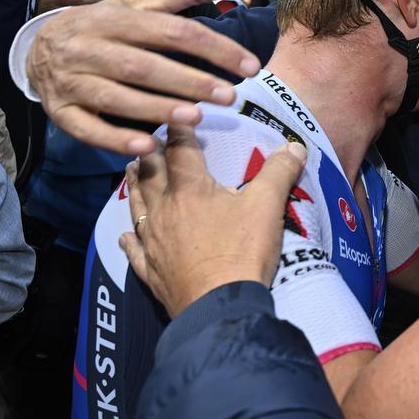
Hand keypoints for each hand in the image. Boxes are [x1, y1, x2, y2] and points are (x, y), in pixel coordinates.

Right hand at [27, 0, 261, 154]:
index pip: (172, 31)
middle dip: (188, 81)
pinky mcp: (61, 110)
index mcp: (116, 18)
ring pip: (116, 96)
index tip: (250, 66)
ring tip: (196, 118)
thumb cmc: (104, 26)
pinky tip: (148, 146)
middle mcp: (91, 47)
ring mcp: (73, 80)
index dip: (213, 48)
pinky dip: (116, 138)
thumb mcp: (140, 4)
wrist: (38, 47)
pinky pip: (87, 128)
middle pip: (143, 65)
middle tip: (229, 96)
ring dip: (157, 108)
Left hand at [119, 125, 306, 318]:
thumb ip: (278, 171)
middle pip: (150, 174)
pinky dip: (130, 239)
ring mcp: (153, 241)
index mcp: (189, 189)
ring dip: (135, 186)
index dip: (179, 128)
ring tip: (131, 171)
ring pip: (137, 206)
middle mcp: (164, 210)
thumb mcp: (267, 205)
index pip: (180, 149)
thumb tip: (293, 145)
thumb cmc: (241, 250)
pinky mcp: (151, 270)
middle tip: (149, 141)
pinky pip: (135, 250)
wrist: (219, 305)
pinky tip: (125, 235)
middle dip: (150, 154)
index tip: (178, 112)